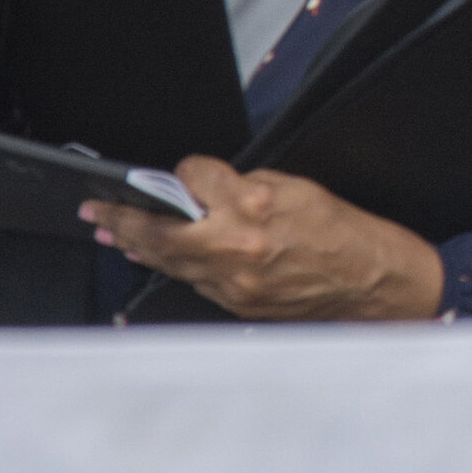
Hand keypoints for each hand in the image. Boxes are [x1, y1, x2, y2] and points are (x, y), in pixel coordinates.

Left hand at [84, 158, 446, 322]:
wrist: (374, 282)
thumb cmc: (346, 234)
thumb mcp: (298, 189)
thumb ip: (246, 186)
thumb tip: (207, 188)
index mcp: (253, 205)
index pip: (193, 176)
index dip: (186, 170)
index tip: (182, 171)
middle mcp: (235, 245)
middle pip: (159, 230)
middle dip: (123, 218)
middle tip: (96, 210)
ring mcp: (231, 280)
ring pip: (167, 261)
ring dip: (136, 244)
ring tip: (111, 233)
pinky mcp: (234, 302)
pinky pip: (192, 281)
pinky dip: (173, 266)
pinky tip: (160, 256)